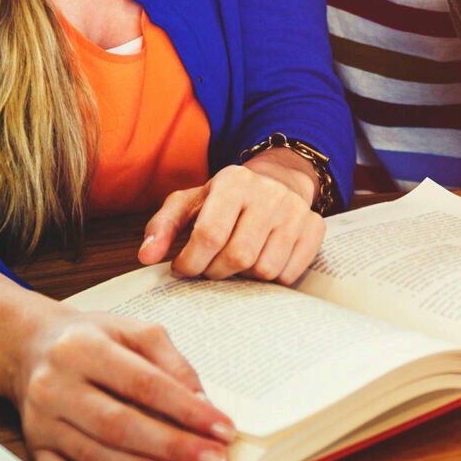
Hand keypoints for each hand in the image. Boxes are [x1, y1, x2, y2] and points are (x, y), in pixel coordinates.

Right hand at [6, 308, 237, 460]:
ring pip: (95, 454)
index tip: (222, 429)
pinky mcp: (35, 446)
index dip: (186, 410)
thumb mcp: (133, 331)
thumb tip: (202, 402)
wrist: (31, 347)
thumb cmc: (91, 340)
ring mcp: (42, 419)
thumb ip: (171, 362)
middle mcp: (56, 384)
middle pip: (119, 424)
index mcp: (84, 347)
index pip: (144, 383)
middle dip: (171, 447)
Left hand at [138, 158, 326, 283]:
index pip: (209, 235)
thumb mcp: (190, 203)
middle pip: (238, 256)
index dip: (191, 262)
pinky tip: (261, 261)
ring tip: (236, 262)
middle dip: (216, 272)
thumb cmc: (225, 200)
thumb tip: (146, 256)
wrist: (277, 182)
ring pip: (264, 269)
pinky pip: (289, 274)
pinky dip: (270, 278)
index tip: (184, 268)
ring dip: (244, 276)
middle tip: (210, 268)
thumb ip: (163, 226)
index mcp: (233, 181)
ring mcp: (295, 211)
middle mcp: (268, 193)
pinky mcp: (314, 229)